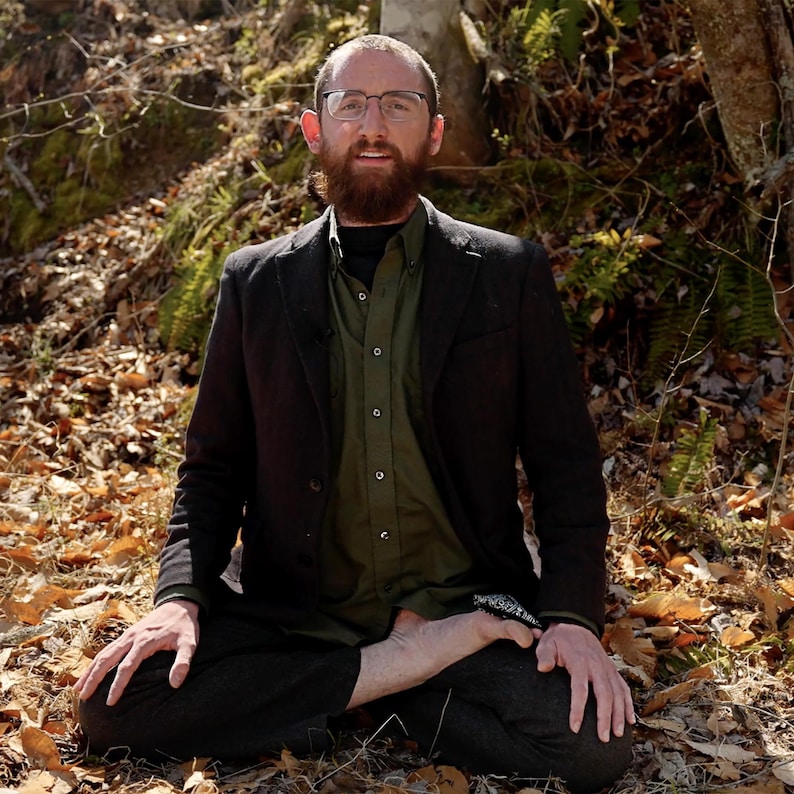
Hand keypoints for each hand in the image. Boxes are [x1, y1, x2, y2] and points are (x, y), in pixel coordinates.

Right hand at [74, 599, 199, 705]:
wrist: (179, 603)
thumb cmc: (184, 626)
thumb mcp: (189, 642)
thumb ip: (183, 662)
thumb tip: (175, 684)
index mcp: (145, 641)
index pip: (127, 666)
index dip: (118, 685)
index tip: (110, 702)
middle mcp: (131, 637)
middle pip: (107, 659)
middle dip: (93, 679)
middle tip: (83, 698)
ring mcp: (127, 635)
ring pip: (103, 654)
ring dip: (90, 671)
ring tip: (78, 690)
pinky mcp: (126, 635)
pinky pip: (107, 649)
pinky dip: (95, 662)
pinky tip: (89, 674)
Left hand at [535, 622, 634, 742]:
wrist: (575, 626)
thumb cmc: (559, 639)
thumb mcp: (547, 643)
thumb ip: (544, 655)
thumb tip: (542, 668)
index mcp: (580, 662)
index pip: (580, 689)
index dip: (578, 710)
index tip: (575, 728)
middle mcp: (597, 666)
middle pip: (604, 695)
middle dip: (605, 718)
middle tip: (603, 738)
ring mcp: (607, 668)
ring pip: (618, 694)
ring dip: (619, 714)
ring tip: (617, 734)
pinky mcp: (613, 670)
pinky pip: (624, 688)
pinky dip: (629, 704)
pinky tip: (630, 719)